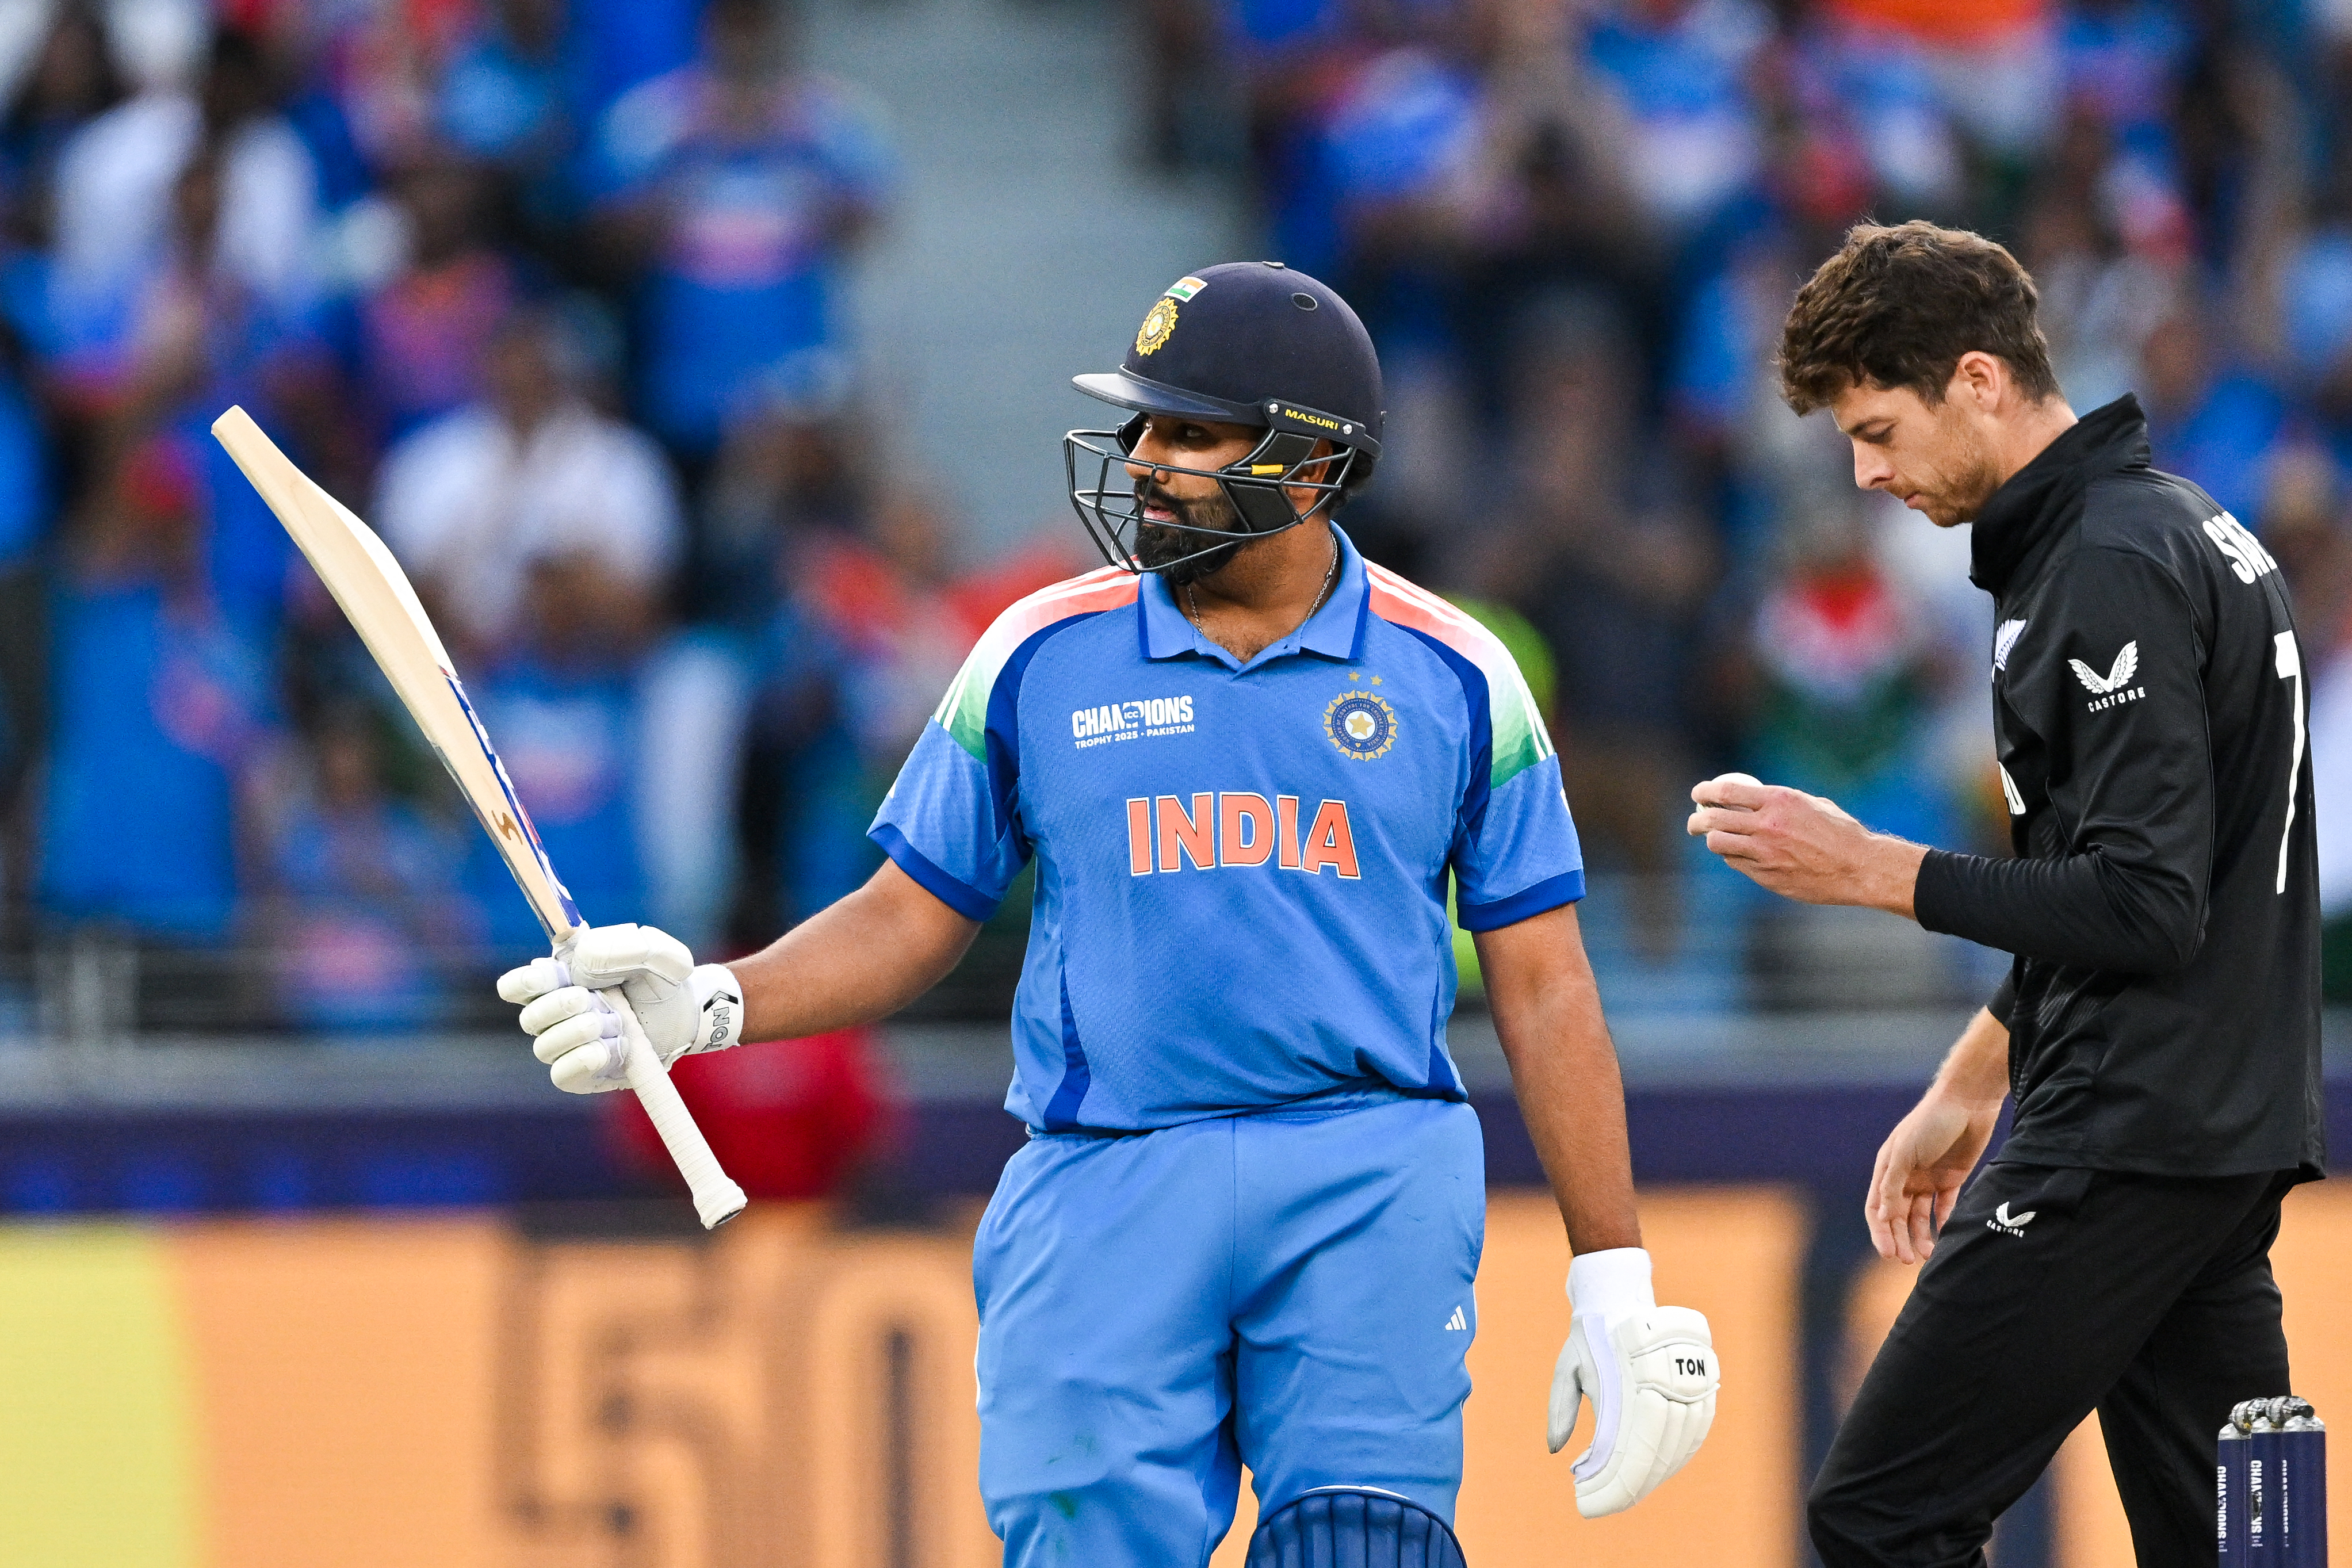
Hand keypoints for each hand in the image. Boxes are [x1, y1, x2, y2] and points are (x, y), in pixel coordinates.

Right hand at [497, 924, 743, 1094]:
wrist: (685, 1016)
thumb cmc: (662, 980)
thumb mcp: (656, 953)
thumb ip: (621, 946)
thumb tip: (581, 962)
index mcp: (560, 979)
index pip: (516, 986)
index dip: (523, 983)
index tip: (547, 977)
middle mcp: (556, 1014)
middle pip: (529, 1019)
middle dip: (559, 1007)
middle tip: (590, 999)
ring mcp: (567, 1046)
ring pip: (544, 1048)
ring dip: (581, 1033)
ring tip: (617, 1023)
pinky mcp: (581, 1074)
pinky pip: (562, 1075)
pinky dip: (585, 1060)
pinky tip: (613, 1048)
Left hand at [1547, 1249, 1718, 1517]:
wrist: (1624, 1299)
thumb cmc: (1589, 1337)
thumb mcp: (1566, 1367)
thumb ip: (1561, 1408)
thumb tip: (1557, 1451)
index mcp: (1627, 1379)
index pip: (1626, 1450)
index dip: (1610, 1485)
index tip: (1585, 1502)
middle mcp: (1663, 1382)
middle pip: (1654, 1456)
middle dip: (1626, 1488)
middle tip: (1598, 1503)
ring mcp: (1688, 1384)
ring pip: (1677, 1450)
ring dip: (1650, 1478)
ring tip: (1620, 1493)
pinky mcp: (1704, 1387)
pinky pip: (1695, 1435)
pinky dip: (1673, 1460)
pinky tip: (1652, 1474)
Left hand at [1686, 773, 1926, 914]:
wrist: (1859, 868)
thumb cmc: (1840, 833)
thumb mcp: (1812, 805)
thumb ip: (1780, 803)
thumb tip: (1753, 799)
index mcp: (1779, 801)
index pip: (1727, 791)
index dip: (1705, 791)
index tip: (1698, 794)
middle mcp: (1768, 826)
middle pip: (1713, 819)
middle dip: (1696, 820)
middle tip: (1694, 822)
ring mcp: (1765, 853)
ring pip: (1719, 845)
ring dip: (1713, 841)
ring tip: (1715, 839)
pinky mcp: (1767, 876)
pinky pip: (1738, 864)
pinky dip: (1735, 857)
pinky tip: (1741, 855)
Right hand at [1866, 1089, 2002, 1263]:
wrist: (1968, 1103)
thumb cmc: (1930, 1122)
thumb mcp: (1905, 1152)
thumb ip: (1893, 1184)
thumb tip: (1881, 1216)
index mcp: (1887, 1169)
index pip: (1877, 1207)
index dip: (1880, 1231)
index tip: (1889, 1253)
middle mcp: (1905, 1176)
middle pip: (1897, 1216)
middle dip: (1900, 1238)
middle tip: (1907, 1261)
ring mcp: (1928, 1178)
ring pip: (1919, 1215)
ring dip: (1921, 1236)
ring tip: (1928, 1255)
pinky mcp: (1952, 1179)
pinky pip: (1944, 1207)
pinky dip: (1943, 1223)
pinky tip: (1946, 1238)